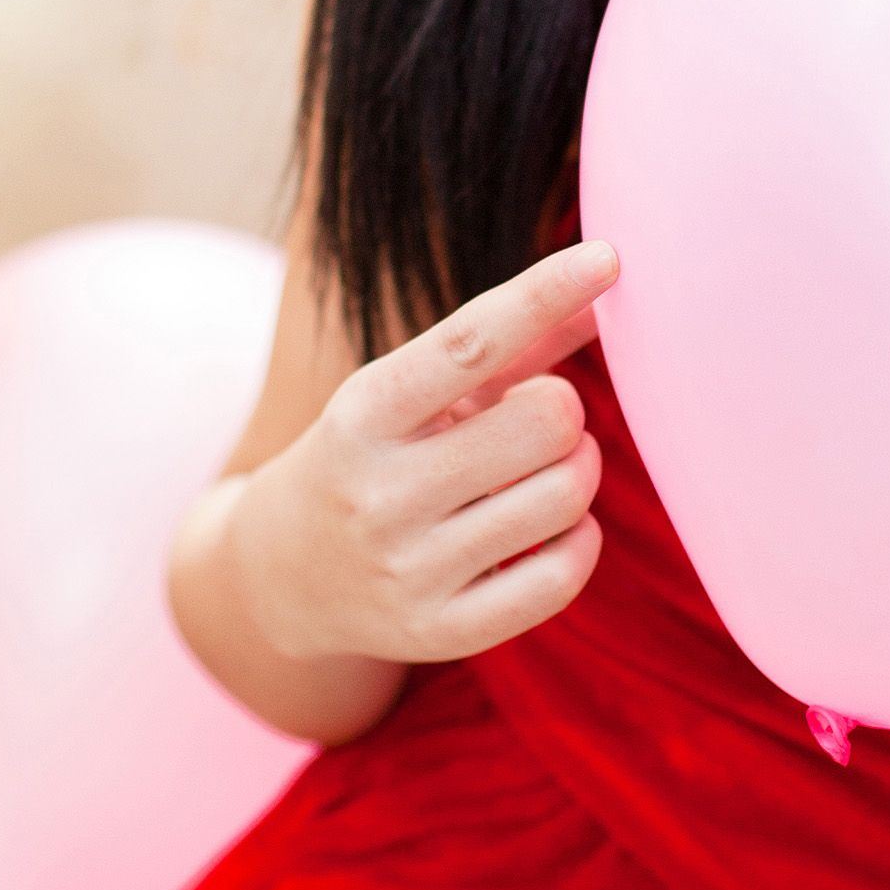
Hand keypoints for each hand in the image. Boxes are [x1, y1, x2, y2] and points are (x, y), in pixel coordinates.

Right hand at [253, 237, 619, 662]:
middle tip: (542, 421)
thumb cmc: (371, 458)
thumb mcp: (410, 393)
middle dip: (564, 412)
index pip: (470, 341)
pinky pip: (562, 575)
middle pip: (547, 421)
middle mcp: (379, 491)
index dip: (545, 291)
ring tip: (540, 473)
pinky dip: (579, 541)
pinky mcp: (440, 631)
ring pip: (566, 496)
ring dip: (576, 472)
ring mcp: (409, 569)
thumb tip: (603, 285)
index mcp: (364, 412)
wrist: (281, 578)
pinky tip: (551, 531)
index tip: (607, 257)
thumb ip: (508, 344)